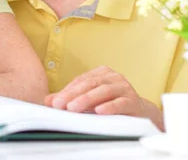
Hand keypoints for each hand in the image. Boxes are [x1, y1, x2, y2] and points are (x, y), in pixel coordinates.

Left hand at [44, 66, 163, 129]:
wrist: (140, 114)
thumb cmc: (111, 104)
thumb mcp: (89, 100)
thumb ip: (69, 98)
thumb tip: (48, 100)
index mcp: (101, 73)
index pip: (81, 81)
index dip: (66, 91)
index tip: (54, 102)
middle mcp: (113, 77)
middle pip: (90, 84)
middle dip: (73, 95)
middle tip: (59, 105)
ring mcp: (124, 87)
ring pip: (103, 91)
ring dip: (87, 100)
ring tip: (73, 108)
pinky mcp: (133, 101)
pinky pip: (120, 103)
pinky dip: (109, 107)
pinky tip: (99, 111)